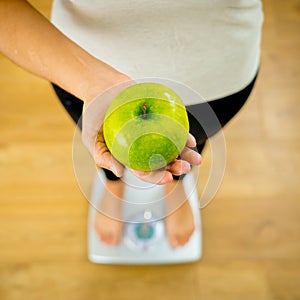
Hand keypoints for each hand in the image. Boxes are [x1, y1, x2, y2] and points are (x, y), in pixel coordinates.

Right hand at [82, 80, 201, 184]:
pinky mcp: (158, 117)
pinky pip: (172, 127)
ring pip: (170, 146)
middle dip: (175, 168)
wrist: (100, 86)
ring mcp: (151, 132)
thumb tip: (120, 173)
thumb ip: (102, 157)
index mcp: (129, 156)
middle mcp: (142, 146)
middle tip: (185, 168)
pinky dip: (182, 134)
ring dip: (184, 154)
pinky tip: (191, 140)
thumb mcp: (91, 138)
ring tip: (196, 159)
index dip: (156, 177)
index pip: (144, 171)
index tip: (168, 178)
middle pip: (161, 161)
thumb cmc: (94, 114)